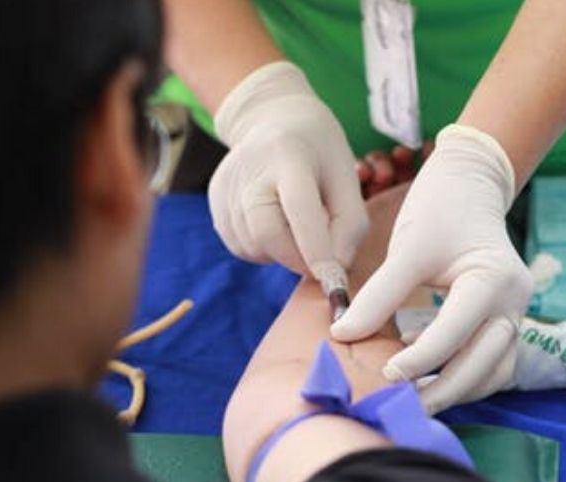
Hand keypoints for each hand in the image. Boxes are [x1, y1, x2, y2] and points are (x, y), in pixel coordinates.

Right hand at [209, 62, 367, 280]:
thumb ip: (350, 225)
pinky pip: (241, 246)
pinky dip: (264, 248)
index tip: (333, 278)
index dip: (316, 247)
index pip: (299, 206)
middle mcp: (250, 168)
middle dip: (297, 258)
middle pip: (267, 234)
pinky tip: (275, 222)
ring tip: (295, 224)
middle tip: (319, 257)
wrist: (273, 119)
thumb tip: (335, 270)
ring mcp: (227, 186)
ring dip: (281, 252)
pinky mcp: (215, 202)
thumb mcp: (347, 177)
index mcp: (289, 154)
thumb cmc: (319, 153)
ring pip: (254, 246)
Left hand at [332, 124, 533, 413]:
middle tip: (400, 406)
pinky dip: (464, 376)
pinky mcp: (504, 320)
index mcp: (494, 281)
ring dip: (457, 390)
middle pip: (484, 364)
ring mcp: (515, 314)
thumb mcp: (408, 249)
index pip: (456, 333)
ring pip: (493, 371)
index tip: (383, 376)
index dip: (419, 360)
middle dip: (443, 390)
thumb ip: (378, 295)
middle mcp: (514, 303)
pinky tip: (430, 378)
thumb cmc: (439, 210)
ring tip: (414, 401)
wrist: (470, 185)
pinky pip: (491, 363)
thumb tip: (343, 335)